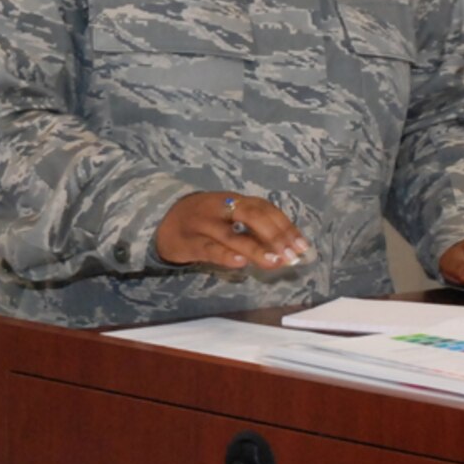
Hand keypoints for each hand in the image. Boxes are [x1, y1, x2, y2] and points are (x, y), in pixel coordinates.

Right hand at [155, 191, 312, 270]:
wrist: (160, 221)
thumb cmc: (203, 222)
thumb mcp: (227, 217)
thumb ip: (252, 229)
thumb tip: (286, 249)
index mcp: (232, 199)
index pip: (264, 208)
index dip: (285, 226)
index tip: (303, 246)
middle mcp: (218, 207)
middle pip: (250, 214)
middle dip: (275, 234)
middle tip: (292, 255)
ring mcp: (201, 224)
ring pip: (230, 235)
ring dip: (255, 248)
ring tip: (275, 262)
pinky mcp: (188, 241)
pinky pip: (208, 248)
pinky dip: (226, 255)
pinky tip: (241, 264)